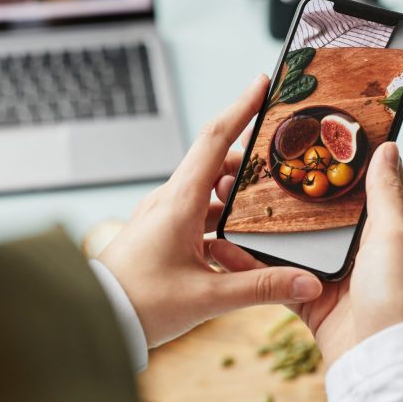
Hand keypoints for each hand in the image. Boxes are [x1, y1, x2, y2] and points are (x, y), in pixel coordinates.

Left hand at [99, 75, 324, 346]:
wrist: (94, 319)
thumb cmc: (141, 304)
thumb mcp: (207, 298)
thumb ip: (261, 288)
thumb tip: (308, 283)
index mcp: (180, 201)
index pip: (215, 139)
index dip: (242, 107)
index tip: (264, 83)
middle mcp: (169, 199)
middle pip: (217, 165)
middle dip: (251, 162)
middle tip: (283, 164)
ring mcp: (162, 215)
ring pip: (208, 192)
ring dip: (237, 196)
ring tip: (269, 206)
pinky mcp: (159, 233)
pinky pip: (197, 214)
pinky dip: (221, 219)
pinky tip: (239, 243)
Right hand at [212, 141, 402, 364]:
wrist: (380, 363)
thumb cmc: (398, 298)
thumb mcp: (395, 237)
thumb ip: (386, 194)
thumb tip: (389, 147)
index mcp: (381, 232)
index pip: (352, 190)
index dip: (326, 166)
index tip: (296, 140)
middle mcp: (355, 252)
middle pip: (311, 215)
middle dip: (279, 195)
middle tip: (247, 172)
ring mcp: (328, 277)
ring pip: (286, 244)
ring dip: (255, 227)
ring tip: (224, 203)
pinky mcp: (306, 301)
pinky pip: (272, 277)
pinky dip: (247, 265)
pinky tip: (221, 247)